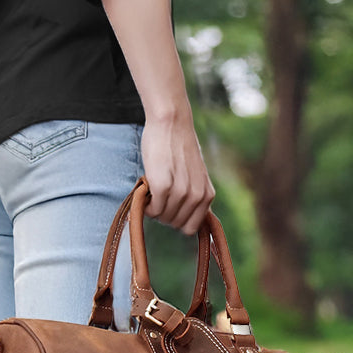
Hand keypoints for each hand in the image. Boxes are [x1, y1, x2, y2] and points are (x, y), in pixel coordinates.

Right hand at [140, 106, 214, 235]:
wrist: (172, 123)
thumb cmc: (180, 148)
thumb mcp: (195, 176)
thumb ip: (194, 197)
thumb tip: (188, 226)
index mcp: (207, 195)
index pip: (190, 228)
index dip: (177, 220)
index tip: (169, 206)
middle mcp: (197, 196)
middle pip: (175, 224)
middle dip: (164, 213)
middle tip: (159, 193)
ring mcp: (181, 192)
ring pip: (162, 218)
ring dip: (154, 207)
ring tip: (154, 187)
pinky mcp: (163, 185)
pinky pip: (152, 210)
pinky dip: (146, 204)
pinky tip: (146, 188)